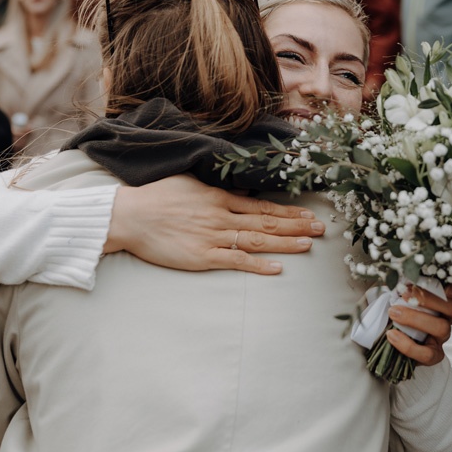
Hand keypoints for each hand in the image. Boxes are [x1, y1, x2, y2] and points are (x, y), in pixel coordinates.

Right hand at [105, 175, 325, 274]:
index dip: (288, 211)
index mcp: (219, 198)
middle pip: (267, 222)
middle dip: (297, 226)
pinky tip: (278, 268)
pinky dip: (259, 264)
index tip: (309, 214)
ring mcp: (213, 237)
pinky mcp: (202, 257)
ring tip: (309, 245)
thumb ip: (216, 190)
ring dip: (286, 242)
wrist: (129, 216)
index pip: (262, 206)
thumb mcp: (190, 184)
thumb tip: (238, 192)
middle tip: (322, 229)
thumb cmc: (156, 198)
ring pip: (257, 240)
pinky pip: (236, 260)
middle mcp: (221, 216)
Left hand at [385, 283, 451, 366]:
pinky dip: (407, 345)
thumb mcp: (408, 291)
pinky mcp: (434, 355)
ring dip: (415, 318)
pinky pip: (427, 354)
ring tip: (393, 312)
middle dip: (429, 299)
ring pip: (441, 328)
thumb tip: (400, 276)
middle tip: (405, 293)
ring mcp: (443, 336)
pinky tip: (391, 335)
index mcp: (449, 298)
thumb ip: (411, 284)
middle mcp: (450, 317)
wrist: (396, 334)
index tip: (450, 288)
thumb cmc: (403, 305)